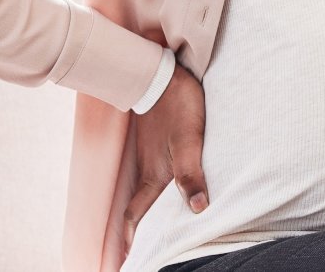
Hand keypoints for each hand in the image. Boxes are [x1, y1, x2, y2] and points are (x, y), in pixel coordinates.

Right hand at [120, 62, 209, 255]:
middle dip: (135, 234)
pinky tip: (162, 193)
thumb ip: (191, 173)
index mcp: (155, 175)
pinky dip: (152, 193)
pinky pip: (151, 176)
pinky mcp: (154, 143)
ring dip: (144, 214)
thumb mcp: (190, 140)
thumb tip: (198, 208)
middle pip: (138, 210)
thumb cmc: (178, 106)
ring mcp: (149, 156)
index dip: (131, 242)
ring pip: (145, 193)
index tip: (126, 262)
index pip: (137, 216)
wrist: (161, 73)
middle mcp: (148, 169)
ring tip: (148, 232)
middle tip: (134, 254)